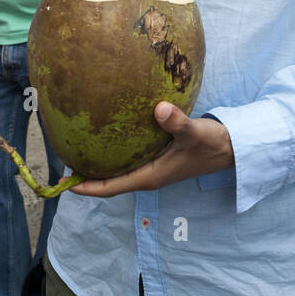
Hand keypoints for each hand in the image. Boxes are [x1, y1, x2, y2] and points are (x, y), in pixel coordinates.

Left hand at [70, 103, 234, 197]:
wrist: (232, 147)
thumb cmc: (212, 143)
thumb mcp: (194, 132)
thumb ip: (177, 122)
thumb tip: (159, 108)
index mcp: (150, 177)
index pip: (111, 187)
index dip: (86, 187)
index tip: (63, 182)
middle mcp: (148, 176)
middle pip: (109, 181)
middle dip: (86, 175)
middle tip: (62, 160)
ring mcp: (153, 168)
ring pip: (118, 171)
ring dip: (98, 165)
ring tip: (75, 149)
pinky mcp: (158, 158)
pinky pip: (128, 160)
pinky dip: (113, 154)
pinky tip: (105, 137)